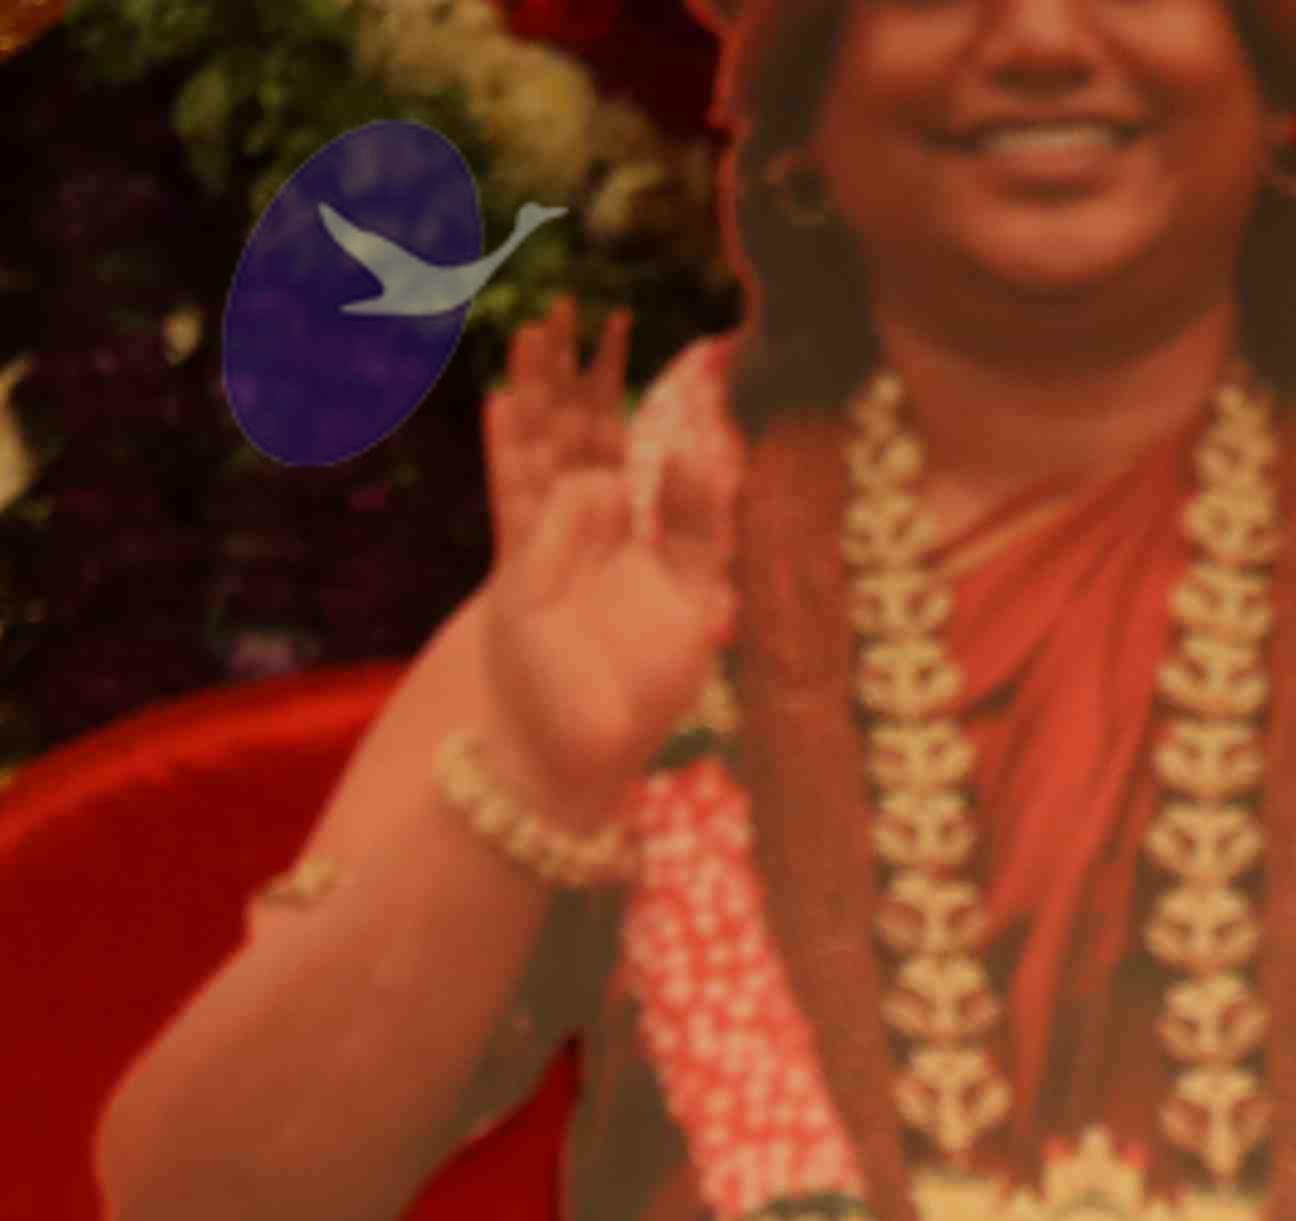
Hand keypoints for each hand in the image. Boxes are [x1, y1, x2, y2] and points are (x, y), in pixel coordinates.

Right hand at [474, 304, 732, 817]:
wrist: (586, 751)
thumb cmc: (638, 686)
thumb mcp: (697, 599)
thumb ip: (700, 529)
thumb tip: (698, 452)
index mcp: (618, 528)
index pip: (612, 437)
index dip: (611, 383)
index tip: (616, 323)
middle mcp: (575, 525)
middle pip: (567, 428)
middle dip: (566, 369)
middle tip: (563, 301)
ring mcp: (542, 543)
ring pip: (537, 447)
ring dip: (535, 391)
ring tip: (531, 330)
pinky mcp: (521, 572)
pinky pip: (515, 498)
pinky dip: (511, 449)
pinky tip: (504, 402)